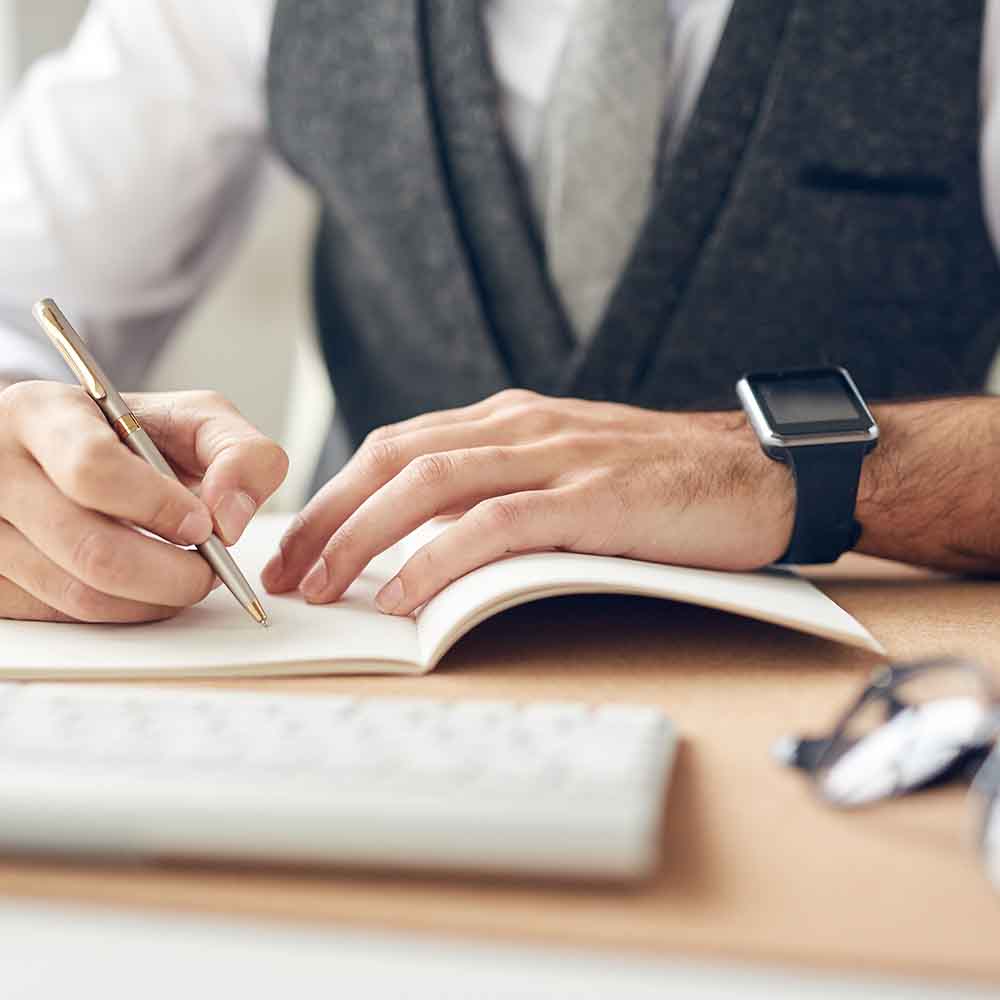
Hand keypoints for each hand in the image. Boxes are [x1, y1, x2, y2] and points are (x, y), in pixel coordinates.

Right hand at [0, 383, 287, 622]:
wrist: (66, 453)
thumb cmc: (132, 436)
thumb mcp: (194, 418)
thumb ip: (237, 452)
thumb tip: (229, 518)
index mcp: (41, 414)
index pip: (93, 470)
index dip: (159, 507)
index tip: (203, 525)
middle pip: (92, 549)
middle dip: (174, 573)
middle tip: (211, 571)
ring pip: (81, 595)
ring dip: (155, 600)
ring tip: (186, 576)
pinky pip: (66, 618)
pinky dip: (123, 613)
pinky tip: (146, 590)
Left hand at [263, 390, 793, 614]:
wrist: (762, 473)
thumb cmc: (664, 482)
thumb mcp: (569, 471)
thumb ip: (504, 490)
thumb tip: (431, 544)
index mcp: (509, 420)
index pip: (398, 448)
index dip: (337, 495)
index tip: (298, 544)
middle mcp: (522, 427)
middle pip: (395, 460)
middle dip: (328, 516)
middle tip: (285, 571)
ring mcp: (557, 457)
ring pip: (431, 484)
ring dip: (363, 537)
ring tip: (324, 586)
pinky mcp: (594, 497)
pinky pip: (495, 525)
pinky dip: (438, 559)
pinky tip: (403, 596)